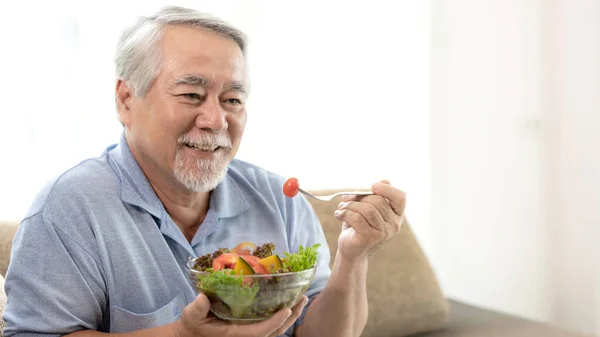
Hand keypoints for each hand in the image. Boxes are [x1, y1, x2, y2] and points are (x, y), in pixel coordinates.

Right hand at [176, 292, 308, 336]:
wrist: (192, 334)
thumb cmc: (193, 324)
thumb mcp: (192, 315)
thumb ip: (197, 309)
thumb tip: (203, 299)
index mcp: (235, 335)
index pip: (259, 332)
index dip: (274, 323)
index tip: (286, 311)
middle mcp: (246, 336)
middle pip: (274, 332)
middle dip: (290, 317)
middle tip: (302, 300)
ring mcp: (250, 332)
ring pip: (276, 329)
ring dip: (291, 316)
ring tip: (302, 300)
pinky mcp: (251, 328)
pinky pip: (271, 325)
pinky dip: (283, 316)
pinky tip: (290, 303)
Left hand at [334, 180, 405, 260]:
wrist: (351, 249)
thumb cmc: (359, 225)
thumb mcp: (366, 207)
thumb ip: (373, 194)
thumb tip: (384, 180)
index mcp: (396, 214)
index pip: (400, 198)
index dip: (387, 189)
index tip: (372, 186)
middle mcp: (394, 224)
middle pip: (379, 201)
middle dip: (360, 197)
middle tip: (347, 199)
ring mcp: (383, 233)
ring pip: (368, 209)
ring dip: (350, 205)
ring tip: (342, 207)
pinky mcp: (370, 238)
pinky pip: (357, 218)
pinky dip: (345, 213)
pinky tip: (339, 214)